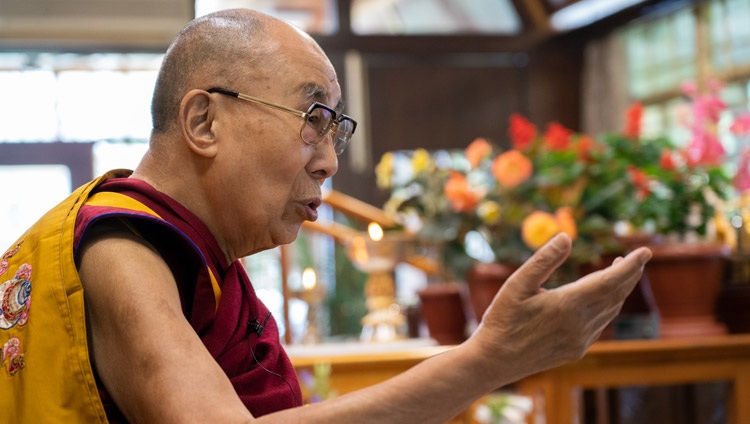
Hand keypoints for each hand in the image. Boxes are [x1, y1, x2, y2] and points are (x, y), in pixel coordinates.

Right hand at [467, 233, 651, 382]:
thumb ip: (544, 260)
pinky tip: (601, 298)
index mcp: (567, 305)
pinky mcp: (576, 350)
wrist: (494, 361)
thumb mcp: (517, 284)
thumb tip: (567, 237)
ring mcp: (580, 340)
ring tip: (619, 271)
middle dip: (630, 275)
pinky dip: (608, 307)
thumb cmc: (502, 319)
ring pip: (610, 310)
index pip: (610, 281)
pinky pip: (600, 324)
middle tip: (639, 257)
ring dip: (619, 290)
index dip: (631, 265)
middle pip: (616, 295)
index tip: (645, 251)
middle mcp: (580, 325)